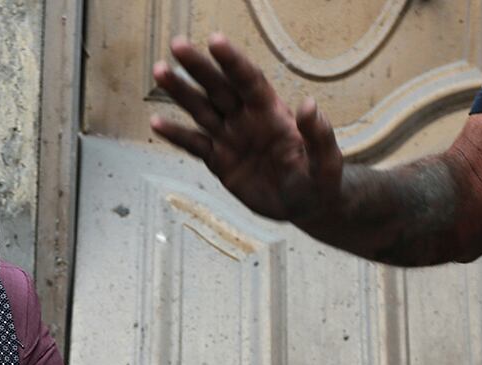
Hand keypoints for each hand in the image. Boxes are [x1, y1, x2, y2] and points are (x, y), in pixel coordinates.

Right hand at [150, 34, 342, 222]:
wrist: (305, 206)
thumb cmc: (321, 181)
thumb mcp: (326, 161)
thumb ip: (319, 134)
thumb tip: (307, 104)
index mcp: (272, 114)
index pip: (249, 82)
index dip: (233, 62)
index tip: (215, 41)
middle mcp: (247, 120)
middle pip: (219, 88)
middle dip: (199, 67)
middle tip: (178, 45)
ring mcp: (231, 139)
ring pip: (201, 110)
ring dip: (180, 92)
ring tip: (160, 71)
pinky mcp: (219, 161)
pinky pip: (194, 145)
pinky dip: (176, 135)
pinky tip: (155, 123)